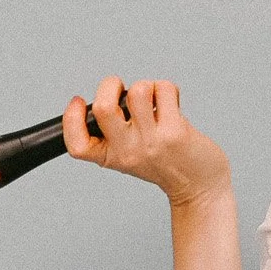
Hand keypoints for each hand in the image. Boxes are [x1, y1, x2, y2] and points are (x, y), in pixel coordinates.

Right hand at [62, 76, 230, 207]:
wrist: (199, 186)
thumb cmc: (165, 163)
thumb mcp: (129, 154)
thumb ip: (114, 132)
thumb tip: (109, 94)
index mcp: (110, 157)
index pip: (77, 144)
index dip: (71, 118)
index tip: (79, 101)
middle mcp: (128, 151)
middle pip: (103, 108)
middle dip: (110, 84)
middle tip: (122, 90)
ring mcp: (151, 142)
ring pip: (138, 92)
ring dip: (147, 86)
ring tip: (155, 99)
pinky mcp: (175, 132)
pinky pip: (164, 90)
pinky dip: (168, 89)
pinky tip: (172, 103)